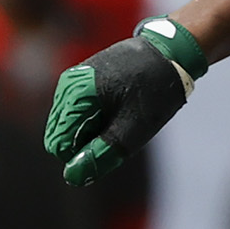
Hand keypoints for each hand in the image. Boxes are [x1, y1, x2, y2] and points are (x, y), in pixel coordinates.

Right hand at [45, 18, 207, 185]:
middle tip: (123, 126)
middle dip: (89, 141)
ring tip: (123, 114)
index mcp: (76, 94)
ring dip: (93, 131)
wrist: (171, 52)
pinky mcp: (81, 82)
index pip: (58, 144)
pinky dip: (97, 119)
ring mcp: (72, 82)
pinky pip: (78, 113)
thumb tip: (72, 176)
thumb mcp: (135, 127)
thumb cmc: (157, 88)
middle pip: (61, 137)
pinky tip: (120, 107)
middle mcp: (66, 87)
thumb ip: (102, 153)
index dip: (85, 153)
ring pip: (69, 126)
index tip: (115, 140)